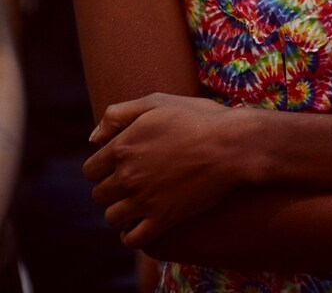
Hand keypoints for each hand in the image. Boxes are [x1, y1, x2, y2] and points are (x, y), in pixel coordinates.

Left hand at [84, 92, 250, 246]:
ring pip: (112, 218)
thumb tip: (92, 138)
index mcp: (122, 147)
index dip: (103, 166)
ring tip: (136, 202)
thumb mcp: (156, 102)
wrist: (233, 145)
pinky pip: (133, 239)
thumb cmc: (197, 118)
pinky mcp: (163, 219)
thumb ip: (118, 114)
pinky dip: (131, 234)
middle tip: (130, 181)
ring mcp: (144, 200)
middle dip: (110, 188)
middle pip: (99, 195)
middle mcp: (128, 176)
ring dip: (120, 211)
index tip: (119, 164)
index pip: (91, 169)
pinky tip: (140, 224)